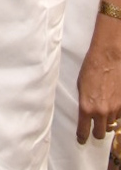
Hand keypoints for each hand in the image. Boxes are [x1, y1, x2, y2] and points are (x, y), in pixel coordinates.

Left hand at [76, 20, 120, 142]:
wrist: (109, 58)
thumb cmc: (91, 68)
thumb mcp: (81, 87)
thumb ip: (84, 103)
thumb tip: (86, 114)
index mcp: (86, 107)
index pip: (83, 130)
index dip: (82, 137)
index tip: (81, 140)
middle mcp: (101, 111)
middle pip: (99, 133)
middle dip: (96, 132)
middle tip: (94, 127)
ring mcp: (115, 109)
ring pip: (111, 123)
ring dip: (107, 120)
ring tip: (103, 109)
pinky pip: (120, 115)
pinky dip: (116, 113)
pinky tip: (112, 103)